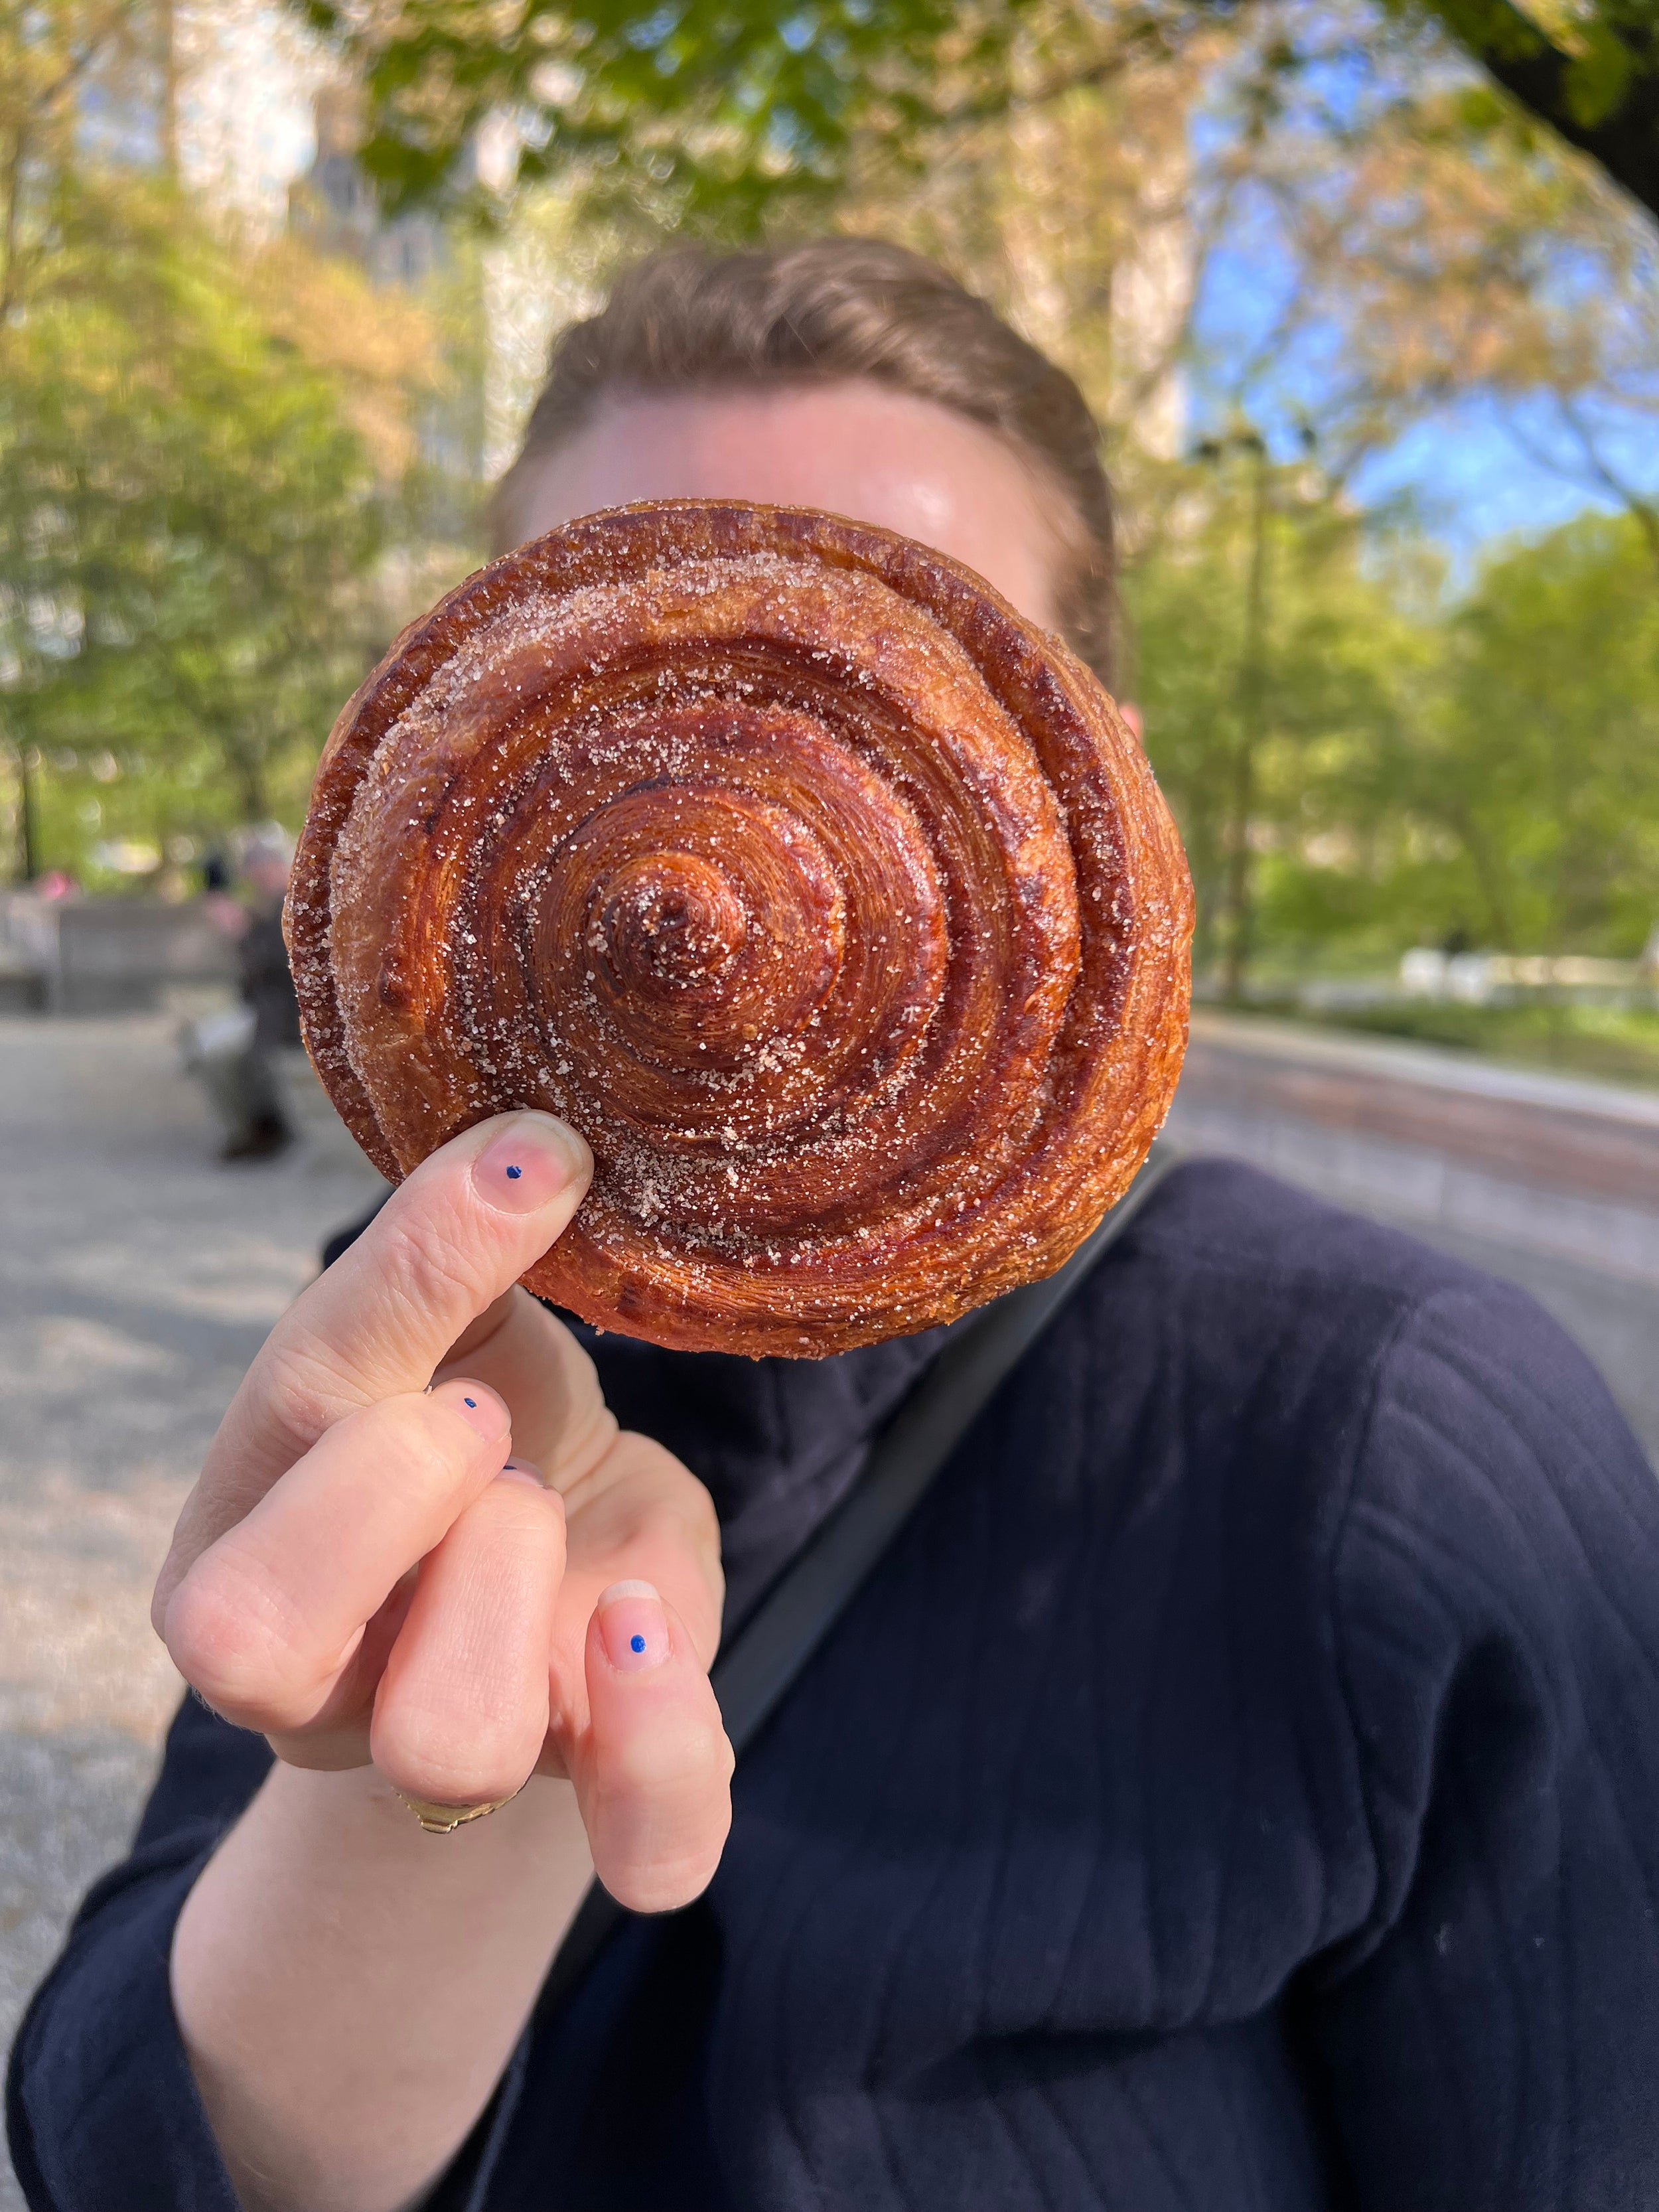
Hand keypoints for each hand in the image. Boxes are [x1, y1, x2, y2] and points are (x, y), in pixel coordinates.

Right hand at [153, 1113, 732, 1911]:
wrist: (563, 1537)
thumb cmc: (476, 1418)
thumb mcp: (442, 1336)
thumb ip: (444, 1265)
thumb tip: (535, 1143)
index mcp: (240, 1559)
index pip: (250, 1489)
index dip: (382, 1343)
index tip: (505, 1212)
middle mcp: (318, 1685)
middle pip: (260, 1649)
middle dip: (395, 1486)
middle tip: (482, 1417)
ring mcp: (455, 1752)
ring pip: (449, 1742)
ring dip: (517, 1590)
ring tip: (550, 1512)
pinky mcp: (604, 1780)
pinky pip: (651, 1846)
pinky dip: (664, 1749)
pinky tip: (652, 1626)